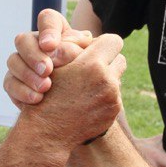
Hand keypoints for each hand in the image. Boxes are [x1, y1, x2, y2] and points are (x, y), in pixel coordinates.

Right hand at [4, 9, 92, 108]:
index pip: (48, 19)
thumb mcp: (89, 58)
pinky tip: (37, 99)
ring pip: (13, 61)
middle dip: (34, 55)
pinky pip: (10, 83)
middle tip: (47, 70)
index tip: (51, 45)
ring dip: (28, 74)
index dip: (47, 30)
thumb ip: (77, 49)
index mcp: (55, 32)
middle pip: (23, 40)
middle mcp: (34, 43)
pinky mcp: (15, 82)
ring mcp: (22, 62)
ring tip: (45, 87)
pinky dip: (22, 91)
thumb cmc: (89, 73)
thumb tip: (59, 52)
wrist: (78, 99)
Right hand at [19, 34, 125, 149]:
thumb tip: (89, 35)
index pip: (113, 40)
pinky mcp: (113, 112)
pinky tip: (87, 99)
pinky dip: (104, 95)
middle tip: (91, 65)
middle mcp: (107, 81)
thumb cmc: (45, 93)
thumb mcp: (54, 64)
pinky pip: (115, 96)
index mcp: (92, 65)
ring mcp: (113, 99)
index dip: (102, 43)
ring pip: (118, 78)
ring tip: (88, 82)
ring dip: (107, 77)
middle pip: (120, 58)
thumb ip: (72, 46)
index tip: (92, 48)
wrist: (47, 131)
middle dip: (107, 60)